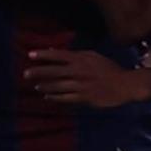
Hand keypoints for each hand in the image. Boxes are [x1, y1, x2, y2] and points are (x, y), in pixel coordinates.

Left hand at [24, 48, 142, 108]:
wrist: (125, 84)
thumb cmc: (108, 69)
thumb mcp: (92, 57)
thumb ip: (74, 55)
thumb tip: (55, 52)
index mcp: (81, 59)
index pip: (58, 55)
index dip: (43, 55)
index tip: (30, 55)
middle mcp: (79, 71)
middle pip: (54, 71)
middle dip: (38, 72)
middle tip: (25, 74)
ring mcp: (81, 85)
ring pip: (58, 86)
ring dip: (45, 86)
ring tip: (36, 86)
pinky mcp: (84, 98)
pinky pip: (65, 98)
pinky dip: (55, 97)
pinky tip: (47, 97)